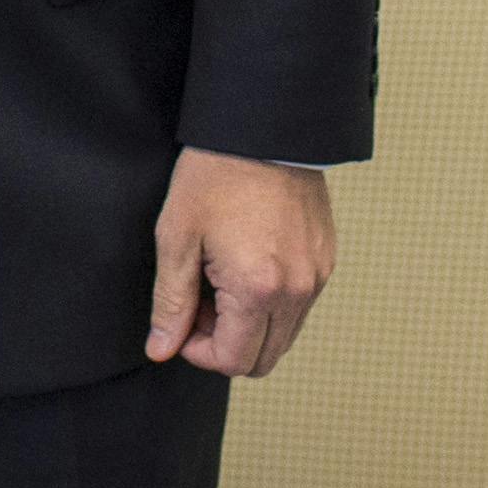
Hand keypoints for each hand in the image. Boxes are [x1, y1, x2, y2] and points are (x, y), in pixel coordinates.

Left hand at [145, 149, 333, 377]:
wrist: (264, 126)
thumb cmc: (215, 175)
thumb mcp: (178, 237)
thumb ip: (171, 302)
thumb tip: (161, 349)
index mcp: (259, 289)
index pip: (233, 361)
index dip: (198, 351)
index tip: (182, 317)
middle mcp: (298, 291)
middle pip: (263, 360)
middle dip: (225, 344)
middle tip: (200, 301)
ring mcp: (317, 276)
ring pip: (284, 336)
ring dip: (249, 326)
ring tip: (221, 279)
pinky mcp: (326, 259)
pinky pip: (299, 306)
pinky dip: (271, 303)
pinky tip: (247, 264)